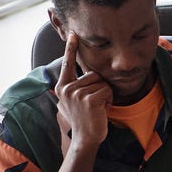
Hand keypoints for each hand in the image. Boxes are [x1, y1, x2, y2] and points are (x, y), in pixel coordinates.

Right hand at [53, 34, 110, 148]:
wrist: (86, 137)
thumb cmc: (85, 117)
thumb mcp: (77, 99)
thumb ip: (77, 85)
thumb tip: (85, 72)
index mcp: (62, 86)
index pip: (68, 64)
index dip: (71, 48)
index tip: (74, 33)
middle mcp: (66, 88)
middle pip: (94, 74)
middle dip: (100, 87)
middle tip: (95, 103)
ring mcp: (76, 93)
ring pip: (102, 82)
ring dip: (106, 94)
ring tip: (98, 106)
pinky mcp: (88, 99)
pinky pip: (107, 90)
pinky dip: (109, 100)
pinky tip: (102, 109)